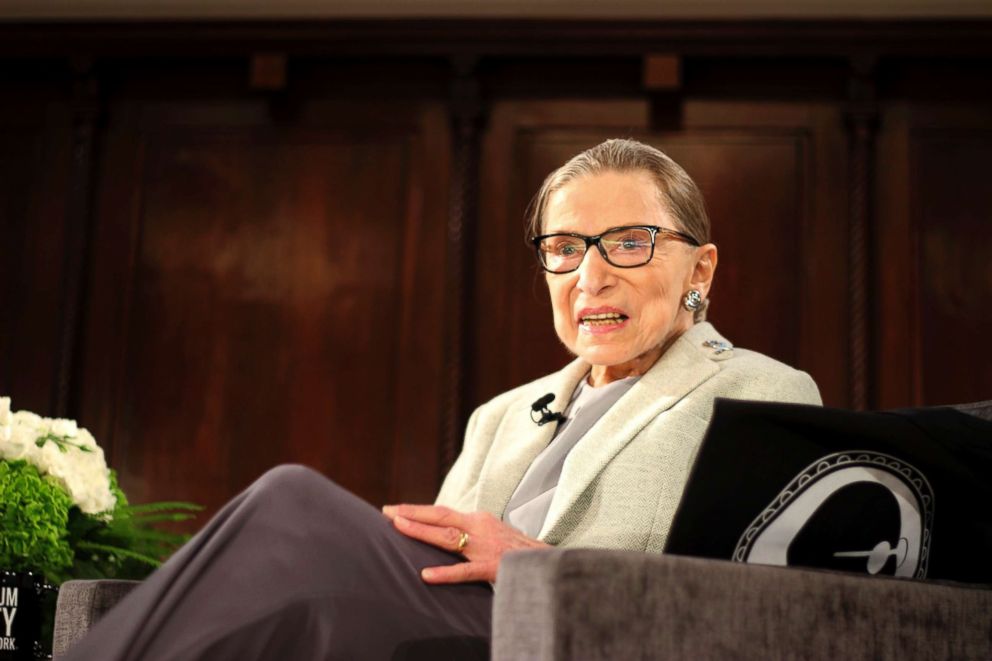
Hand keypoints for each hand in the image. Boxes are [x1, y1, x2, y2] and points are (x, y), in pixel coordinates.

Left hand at [381, 504, 547, 583]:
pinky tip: (426, 575)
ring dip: (422, 531)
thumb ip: (470, 533)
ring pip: (449, 538)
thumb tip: (444, 534)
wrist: (547, 561)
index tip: (394, 510)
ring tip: (399, 527)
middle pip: (441, 517)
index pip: (443, 512)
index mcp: (479, 520)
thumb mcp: (492, 534)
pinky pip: (465, 571)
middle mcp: (480, 527)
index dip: (418, 510)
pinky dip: (445, 573)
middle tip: (387, 512)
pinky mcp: (492, 567)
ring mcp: (485, 547)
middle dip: (413, 513)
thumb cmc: (518, 550)